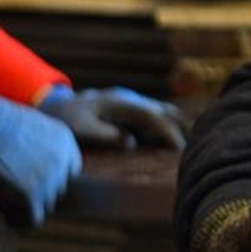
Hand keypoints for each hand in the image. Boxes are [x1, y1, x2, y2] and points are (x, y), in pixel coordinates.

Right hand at [0, 80, 80, 228]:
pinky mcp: (32, 194)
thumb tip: (31, 166)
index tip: (33, 179)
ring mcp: (49, 178)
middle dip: (39, 190)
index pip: (70, 169)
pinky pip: (33, 219)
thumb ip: (39, 146)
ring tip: (7, 203)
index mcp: (65, 140)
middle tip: (16, 192)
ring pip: (46, 204)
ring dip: (28, 205)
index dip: (51, 176)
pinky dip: (22, 221)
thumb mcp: (28, 127)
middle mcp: (63, 161)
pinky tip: (8, 218)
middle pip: (58, 188)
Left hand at [38, 86, 187, 149]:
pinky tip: (173, 145)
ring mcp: (132, 104)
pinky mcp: (131, 112)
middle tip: (195, 151)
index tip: (181, 150)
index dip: (169, 132)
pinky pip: (156, 119)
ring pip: (164, 113)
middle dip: (181, 129)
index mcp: (121, 103)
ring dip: (177, 129)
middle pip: (166, 112)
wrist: (55, 107)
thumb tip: (132, 141)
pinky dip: (168, 130)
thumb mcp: (80, 128)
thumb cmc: (66, 120)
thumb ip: (105, 135)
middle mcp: (130, 100)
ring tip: (189, 149)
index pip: (154, 116)